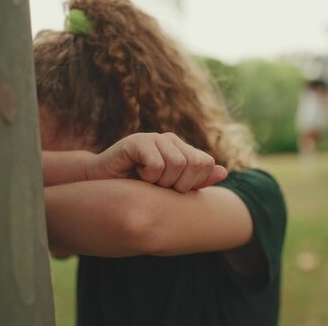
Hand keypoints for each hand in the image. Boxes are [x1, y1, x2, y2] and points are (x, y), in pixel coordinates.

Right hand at [86, 133, 227, 191]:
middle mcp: (171, 140)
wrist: (104, 184)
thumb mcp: (172, 189)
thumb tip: (224, 172)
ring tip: (147, 180)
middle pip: (194, 163)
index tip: (175, 189)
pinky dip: (148, 176)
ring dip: (161, 181)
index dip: (194, 183)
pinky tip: (137, 173)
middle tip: (160, 186)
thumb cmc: (139, 189)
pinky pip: (157, 164)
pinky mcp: (137, 141)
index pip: (206, 163)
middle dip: (179, 183)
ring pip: (177, 164)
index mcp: (183, 149)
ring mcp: (155, 138)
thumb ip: (198, 181)